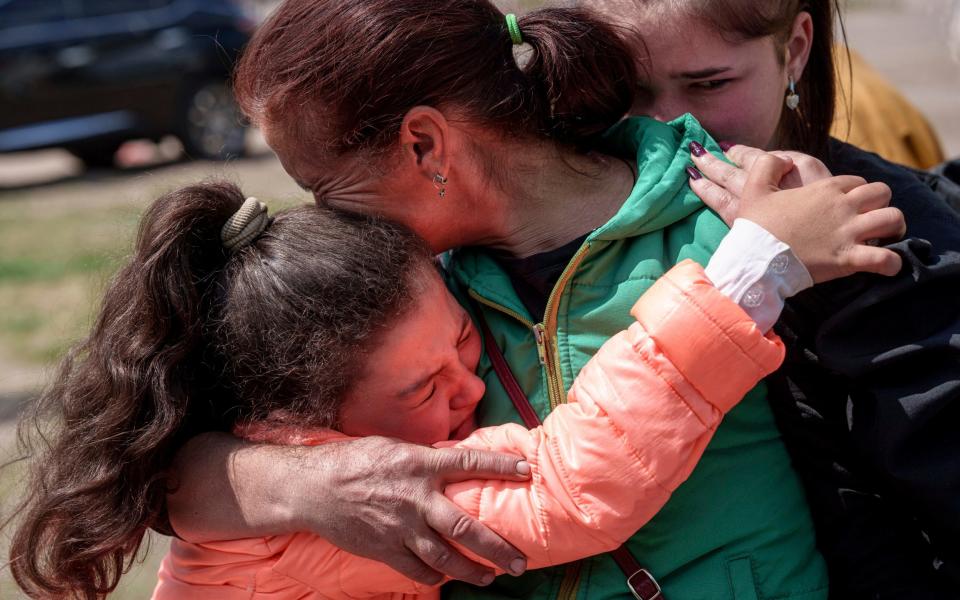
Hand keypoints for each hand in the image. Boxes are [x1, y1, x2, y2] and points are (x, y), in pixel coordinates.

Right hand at [304, 436, 529, 585]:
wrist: (313, 488)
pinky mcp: (385, 548)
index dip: (500, 467)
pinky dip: (435, 576)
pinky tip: (446, 578)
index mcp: (420, 464)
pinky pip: (418, 569)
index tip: (526, 471)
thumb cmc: (355, 461)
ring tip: (491, 576)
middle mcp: (416, 497)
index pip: (470, 463)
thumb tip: (451, 460)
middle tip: (519, 560)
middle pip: (465, 526)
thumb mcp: (394, 448)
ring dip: (472, 570)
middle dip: (496, 546)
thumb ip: (424, 459)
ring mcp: (401, 527)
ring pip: (446, 556)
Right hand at [687, 143, 905, 282]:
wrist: (755, 259)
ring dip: (894, 227)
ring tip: (887, 236)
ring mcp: (849, 233)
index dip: (855, 190)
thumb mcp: (755, 188)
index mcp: (824, 190)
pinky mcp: (849, 259)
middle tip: (871, 216)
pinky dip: (891, 263)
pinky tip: (889, 266)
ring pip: (892, 219)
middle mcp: (843, 207)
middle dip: (881, 203)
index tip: (848, 203)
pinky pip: (884, 259)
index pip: (855, 181)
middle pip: (882, 193)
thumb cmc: (756, 226)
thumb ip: (768, 165)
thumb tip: (783, 158)